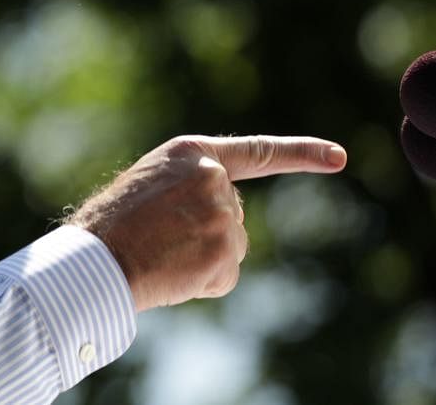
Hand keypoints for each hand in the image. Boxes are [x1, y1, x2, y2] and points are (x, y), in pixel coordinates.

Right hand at [68, 135, 346, 311]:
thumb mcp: (151, 184)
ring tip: (162, 254)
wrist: (96, 255)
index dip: (303, 153)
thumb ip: (191, 186)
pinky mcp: (225, 250)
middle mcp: (213, 176)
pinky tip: (173, 274)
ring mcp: (223, 213)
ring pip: (231, 248)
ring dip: (202, 259)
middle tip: (161, 238)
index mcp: (192, 151)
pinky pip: (224, 276)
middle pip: (232, 214)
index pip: (258, 151)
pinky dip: (202, 283)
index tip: (339, 158)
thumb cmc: (112, 223)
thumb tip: (226, 218)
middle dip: (206, 232)